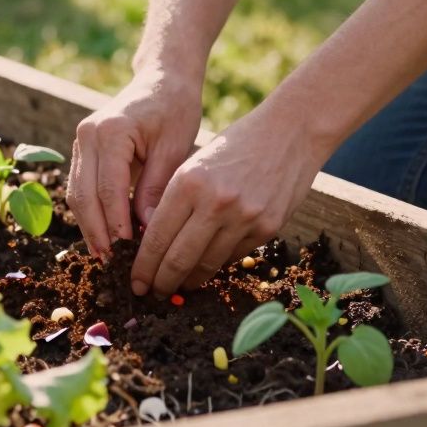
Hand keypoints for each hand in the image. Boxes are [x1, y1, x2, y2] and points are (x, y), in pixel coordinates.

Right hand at [66, 71, 202, 256]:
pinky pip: (81, 187)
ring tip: (107, 257)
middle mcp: (87, 135)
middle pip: (83, 195)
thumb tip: (146, 231)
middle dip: (97, 233)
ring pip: (76, 194)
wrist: (163, 79)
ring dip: (90, 227)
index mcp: (111, 131)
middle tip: (113, 264)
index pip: (107, 188)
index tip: (128, 253)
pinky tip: (106, 236)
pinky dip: (91, 213)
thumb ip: (156, 188)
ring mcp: (81, 141)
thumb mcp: (174, 147)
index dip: (115, 224)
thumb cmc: (175, 109)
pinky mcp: (83, 149)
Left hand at [130, 97, 330, 296]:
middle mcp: (215, 203)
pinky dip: (216, 265)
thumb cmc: (235, 144)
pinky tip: (206, 267)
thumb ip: (174, 201)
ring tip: (178, 285)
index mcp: (189, 182)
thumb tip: (152, 244)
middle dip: (161, 282)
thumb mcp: (195, 164)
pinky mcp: (268, 228)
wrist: (291, 132)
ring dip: (189, 280)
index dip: (143, 266)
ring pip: (207, 265)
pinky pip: (233, 257)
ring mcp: (245, 218)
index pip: (157, 237)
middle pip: (178, 259)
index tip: (136, 281)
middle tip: (152, 293)